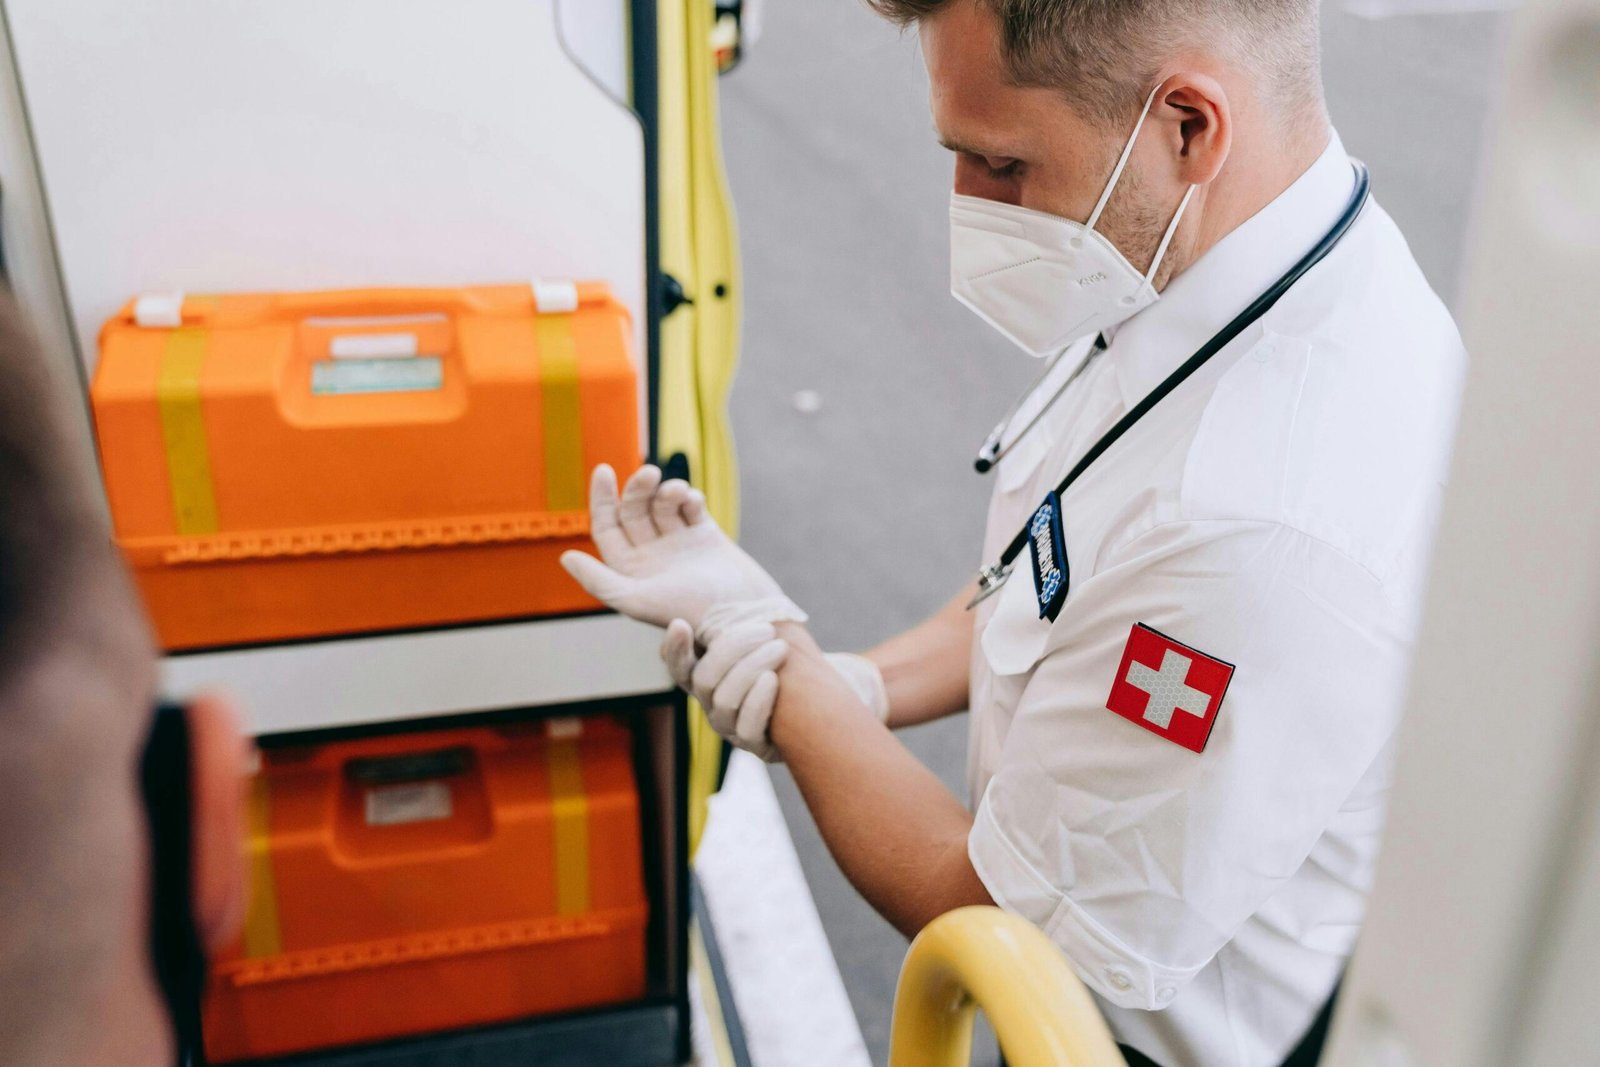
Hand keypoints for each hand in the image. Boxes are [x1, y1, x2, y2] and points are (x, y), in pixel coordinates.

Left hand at [559, 464, 805, 629]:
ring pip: (661, 503)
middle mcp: (651, 556)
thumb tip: (565, 557)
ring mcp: (679, 544)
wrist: (742, 614)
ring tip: (677, 492)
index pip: (607, 527)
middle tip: (649, 474)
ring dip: (667, 491)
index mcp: (630, 571)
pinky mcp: (706, 536)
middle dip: (638, 488)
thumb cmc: (688, 611)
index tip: (604, 471)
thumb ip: (598, 582)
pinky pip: (690, 506)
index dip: (601, 498)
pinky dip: (689, 497)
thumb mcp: (636, 600)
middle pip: (633, 509)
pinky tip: (694, 502)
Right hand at [661, 615, 889, 761]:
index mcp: (706, 675)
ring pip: (724, 701)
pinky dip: (758, 700)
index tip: (681, 623)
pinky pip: (747, 727)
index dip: (674, 648)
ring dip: (751, 669)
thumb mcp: (760, 634)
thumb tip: (719, 599)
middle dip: (732, 650)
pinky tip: (773, 679)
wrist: (821, 691)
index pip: (678, 665)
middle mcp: (711, 703)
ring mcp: (730, 727)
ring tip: (779, 648)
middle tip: (765, 629)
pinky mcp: (755, 744)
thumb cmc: (785, 654)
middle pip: (703, 679)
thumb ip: (735, 620)